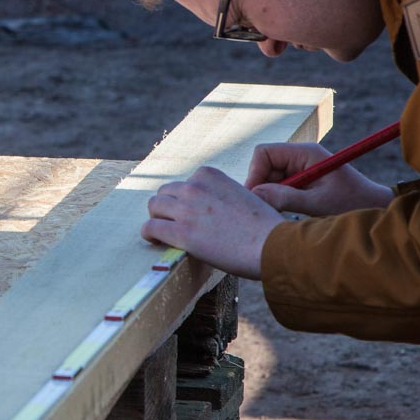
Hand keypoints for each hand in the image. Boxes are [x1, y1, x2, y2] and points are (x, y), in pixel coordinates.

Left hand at [142, 166, 282, 279]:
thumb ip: (224, 196)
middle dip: (168, 207)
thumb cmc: (264, 226)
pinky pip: (150, 228)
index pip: (185, 182)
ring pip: (154, 207)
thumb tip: (216, 210)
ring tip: (163, 232)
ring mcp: (186, 209)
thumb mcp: (244, 196)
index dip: (185, 199)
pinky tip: (155, 241)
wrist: (270, 244)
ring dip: (157, 218)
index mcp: (210, 176)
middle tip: (174, 223)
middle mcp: (195, 187)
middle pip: (166, 192)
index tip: (190, 212)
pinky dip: (149, 234)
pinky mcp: (180, 232)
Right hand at [245, 142, 392, 215]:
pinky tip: (286, 214)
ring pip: (269, 178)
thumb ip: (286, 198)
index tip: (256, 198)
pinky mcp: (301, 181)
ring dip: (270, 196)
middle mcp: (300, 156)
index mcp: (305, 152)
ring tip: (280, 214)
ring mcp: (300, 168)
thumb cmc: (353, 203)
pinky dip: (277, 200)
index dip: (255, 174)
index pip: (264, 153)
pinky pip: (278, 187)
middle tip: (266, 211)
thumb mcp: (319, 203)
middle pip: (263, 166)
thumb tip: (256, 195)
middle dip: (261, 187)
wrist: (375, 207)